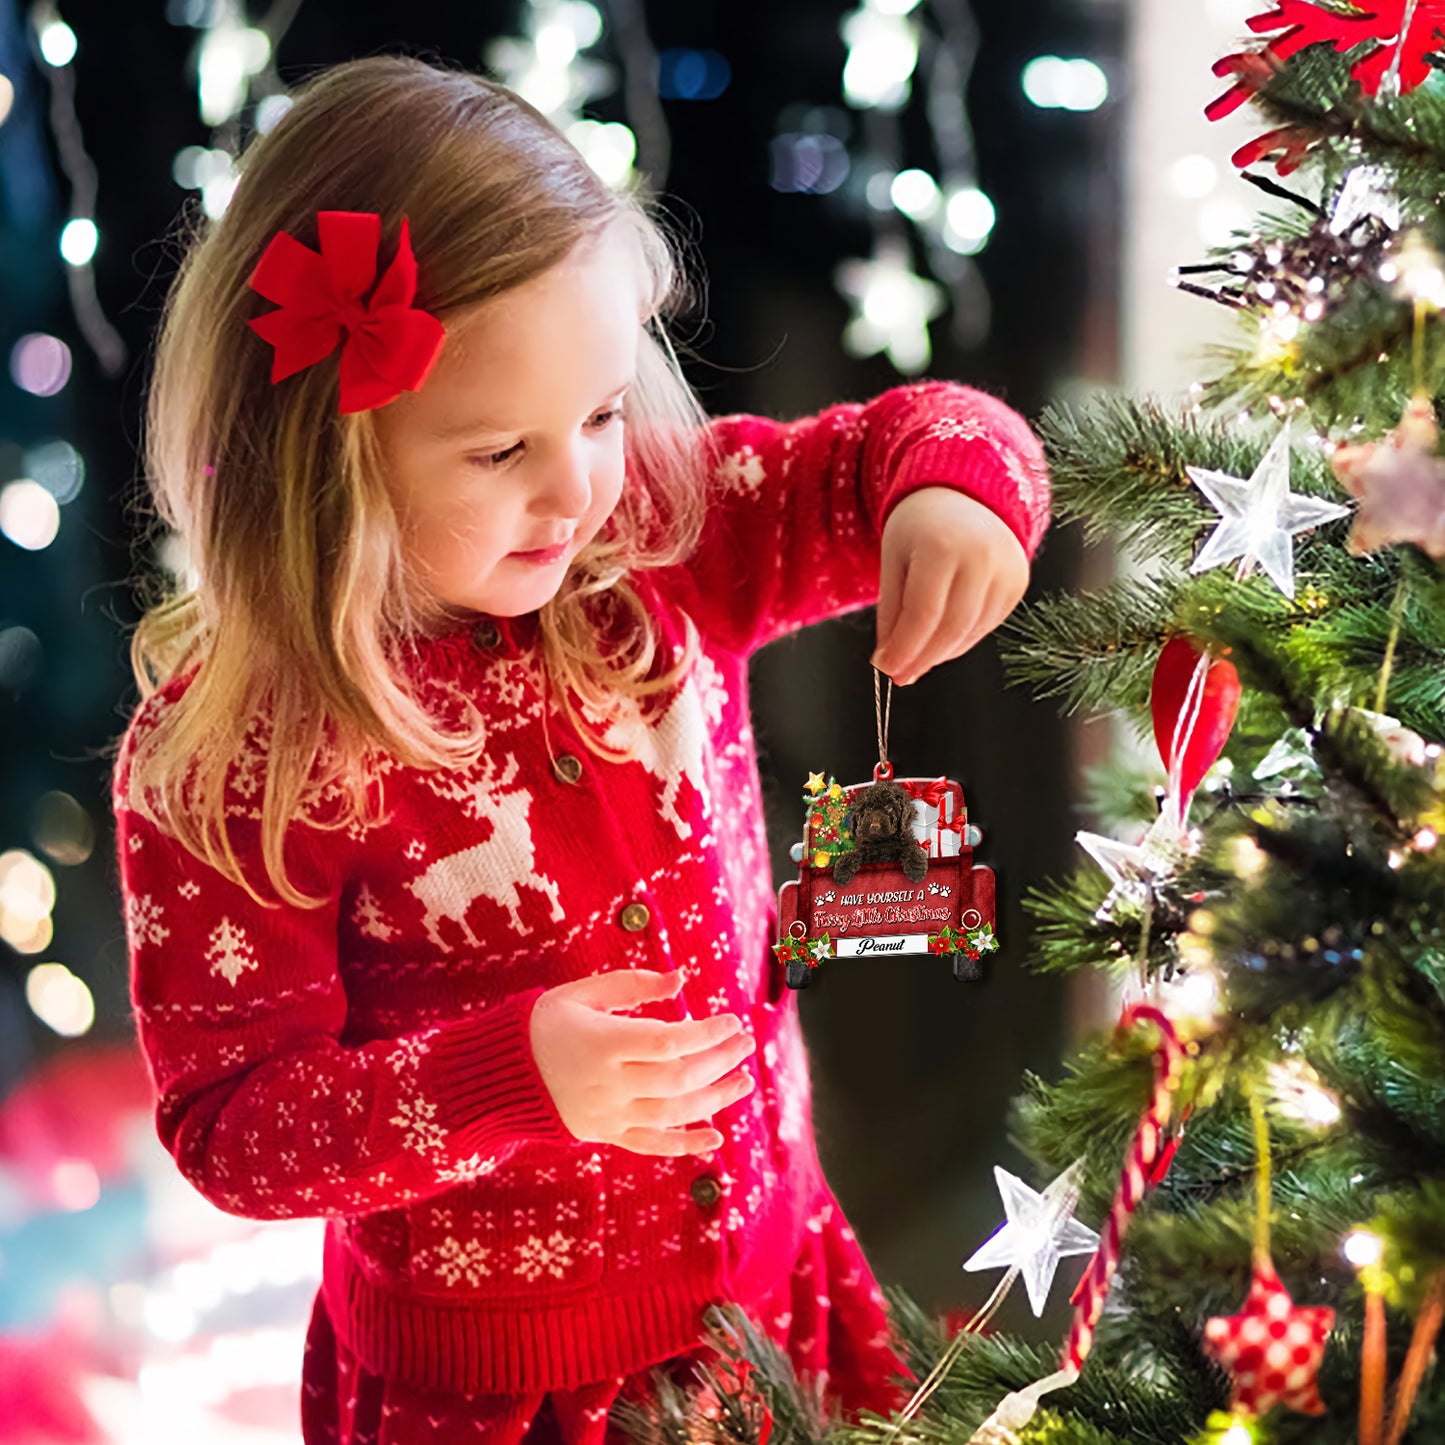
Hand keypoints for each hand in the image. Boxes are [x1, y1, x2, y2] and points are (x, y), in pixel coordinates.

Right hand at [529, 967, 756, 1155]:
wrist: (499, 1074)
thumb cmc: (545, 1023)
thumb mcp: (582, 993)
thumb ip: (633, 985)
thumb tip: (681, 980)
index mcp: (603, 1043)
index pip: (669, 1042)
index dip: (706, 1033)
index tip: (731, 1020)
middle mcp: (609, 1084)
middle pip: (678, 1078)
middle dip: (719, 1061)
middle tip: (746, 1044)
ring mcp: (608, 1114)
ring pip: (673, 1113)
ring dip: (715, 1098)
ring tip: (744, 1081)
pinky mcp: (606, 1134)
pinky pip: (651, 1144)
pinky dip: (685, 1144)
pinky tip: (716, 1137)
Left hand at [872, 487, 1029, 685]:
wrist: (963, 497)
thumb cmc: (919, 529)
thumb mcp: (893, 562)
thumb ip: (891, 613)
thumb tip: (888, 663)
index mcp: (943, 546)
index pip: (923, 614)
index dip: (904, 648)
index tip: (886, 669)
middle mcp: (982, 557)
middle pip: (950, 628)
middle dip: (922, 658)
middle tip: (899, 675)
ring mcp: (1006, 570)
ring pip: (970, 632)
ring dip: (940, 653)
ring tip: (916, 657)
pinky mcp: (1018, 583)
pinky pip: (986, 625)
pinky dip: (960, 640)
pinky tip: (941, 640)